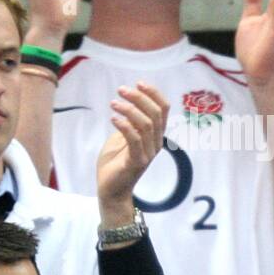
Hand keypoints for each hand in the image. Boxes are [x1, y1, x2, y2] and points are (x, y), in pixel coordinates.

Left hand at [95, 82, 168, 226]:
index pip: (163, 110)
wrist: (110, 190)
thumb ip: (128, 123)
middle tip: (121, 90)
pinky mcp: (137, 162)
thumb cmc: (114, 164)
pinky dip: (124, 125)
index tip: (138, 83)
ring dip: (129, 109)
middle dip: (139, 97)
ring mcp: (148, 154)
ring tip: (113, 103)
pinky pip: (135, 139)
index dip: (154, 94)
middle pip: (156, 113)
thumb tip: (127, 104)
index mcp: (154, 136)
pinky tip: (113, 118)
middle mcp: (156, 143)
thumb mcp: (121, 137)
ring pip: (146, 124)